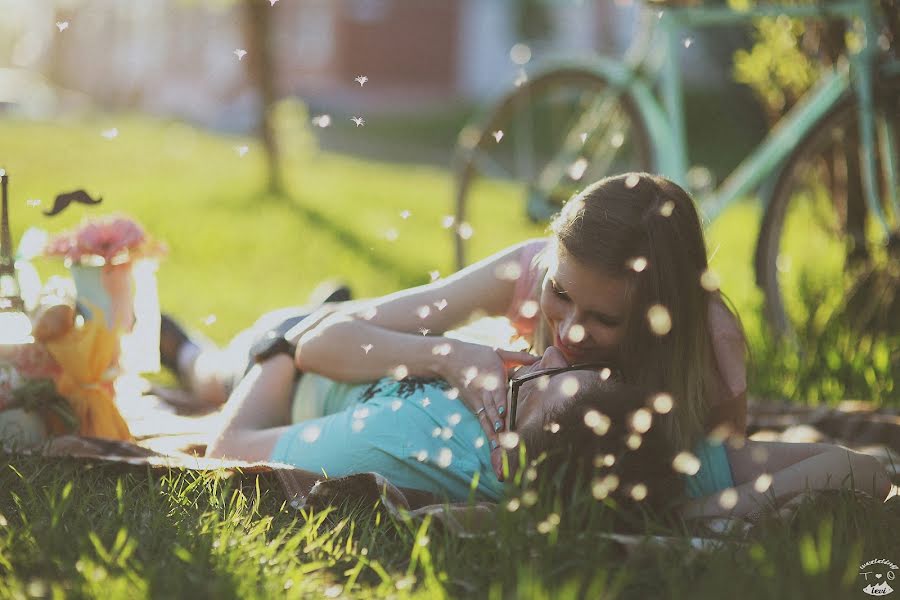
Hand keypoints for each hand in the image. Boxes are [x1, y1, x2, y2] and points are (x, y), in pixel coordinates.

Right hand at [434, 339, 537, 476]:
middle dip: (497, 423)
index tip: (503, 414)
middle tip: (505, 437)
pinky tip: (494, 445)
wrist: (449, 360)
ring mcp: (477, 400)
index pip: (496, 392)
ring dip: (493, 433)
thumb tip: (539, 357)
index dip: (499, 403)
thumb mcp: (498, 352)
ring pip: (486, 419)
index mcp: (492, 377)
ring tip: (499, 447)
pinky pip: (482, 421)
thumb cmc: (477, 354)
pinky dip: (488, 432)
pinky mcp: (473, 406)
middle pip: (491, 409)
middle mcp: (484, 391)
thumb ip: (519, 357)